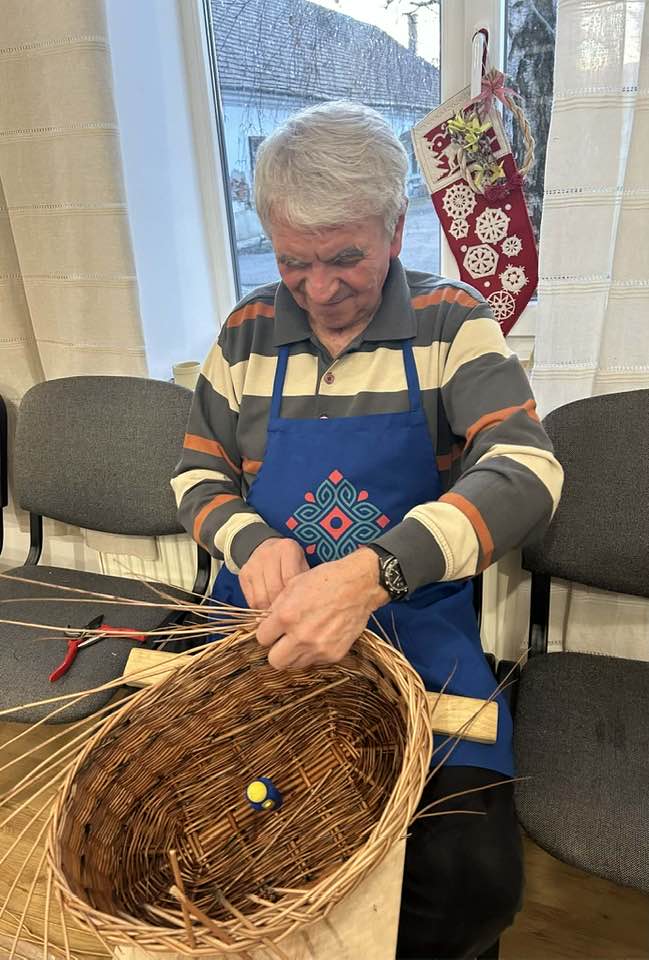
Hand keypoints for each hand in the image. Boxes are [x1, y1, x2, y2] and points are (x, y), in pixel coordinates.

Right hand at [239, 537, 308, 609]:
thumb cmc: (292, 563)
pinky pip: (251, 600)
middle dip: (281, 607)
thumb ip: (304, 584)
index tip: (298, 609)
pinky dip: (260, 609)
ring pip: (261, 598)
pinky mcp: (243, 574)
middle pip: (274, 590)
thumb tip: (300, 609)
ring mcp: (253, 563)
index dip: (294, 598)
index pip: (289, 580)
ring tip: (278, 616)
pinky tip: (268, 609)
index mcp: (287, 548)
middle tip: (288, 617)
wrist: (270, 549)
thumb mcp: (303, 567)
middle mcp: (268, 553)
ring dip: (269, 611)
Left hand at [256, 548, 388, 669]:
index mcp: (287, 616)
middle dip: (276, 650)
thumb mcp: (294, 585)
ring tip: (303, 638)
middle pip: (275, 661)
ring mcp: (318, 648)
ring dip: (294, 654)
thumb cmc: (327, 580)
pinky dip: (313, 653)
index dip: (267, 632)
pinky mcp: (333, 655)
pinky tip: (319, 637)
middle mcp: (301, 636)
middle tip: (283, 640)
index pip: (262, 638)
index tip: (273, 629)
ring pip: (294, 665)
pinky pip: (314, 662)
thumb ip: (276, 608)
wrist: (360, 585)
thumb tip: (266, 623)